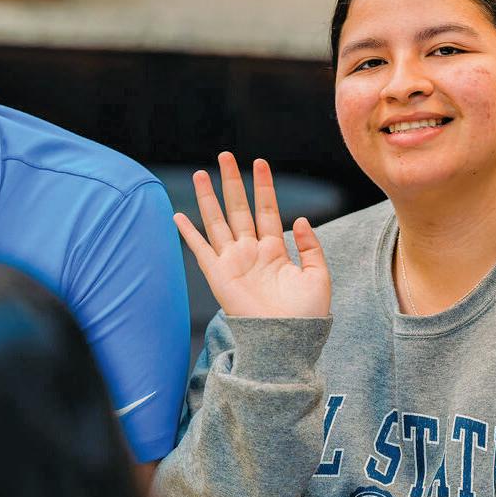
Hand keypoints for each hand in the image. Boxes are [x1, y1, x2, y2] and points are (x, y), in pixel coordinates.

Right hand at [174, 152, 329, 318]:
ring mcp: (233, 261)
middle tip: (225, 156)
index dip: (264, 186)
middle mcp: (251, 252)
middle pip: (239, 208)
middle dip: (232, 181)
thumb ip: (311, 246)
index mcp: (275, 250)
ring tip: (201, 173)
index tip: (260, 162)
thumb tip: (299, 220)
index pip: (267, 209)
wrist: (287, 340)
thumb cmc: (307, 314)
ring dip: (208, 198)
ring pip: (218, 221)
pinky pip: (200, 249)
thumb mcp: (318, 275)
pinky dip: (188, 233)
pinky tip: (177, 215)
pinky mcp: (218, 275)